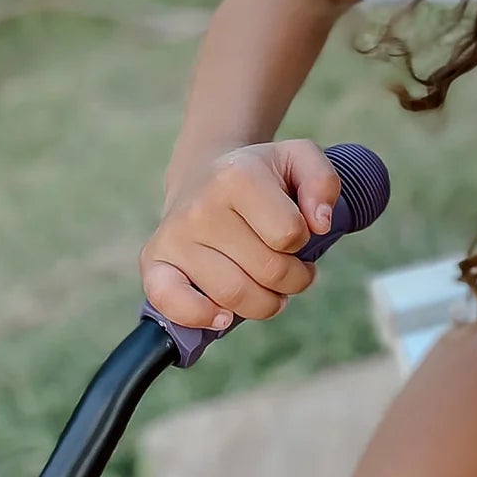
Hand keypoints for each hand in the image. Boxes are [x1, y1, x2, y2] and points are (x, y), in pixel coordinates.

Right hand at [141, 139, 340, 329]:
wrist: (203, 175)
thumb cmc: (258, 176)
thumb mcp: (298, 159)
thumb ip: (323, 182)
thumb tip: (321, 223)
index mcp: (238, 177)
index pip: (290, 235)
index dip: (304, 241)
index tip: (298, 233)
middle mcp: (201, 206)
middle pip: (267, 271)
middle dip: (294, 279)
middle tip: (296, 271)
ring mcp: (174, 236)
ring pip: (233, 296)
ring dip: (265, 304)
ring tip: (271, 289)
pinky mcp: (153, 261)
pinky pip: (172, 303)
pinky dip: (201, 317)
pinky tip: (223, 317)